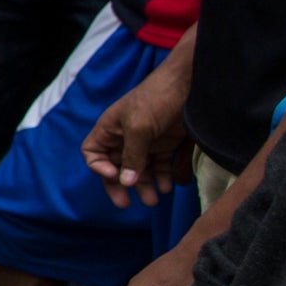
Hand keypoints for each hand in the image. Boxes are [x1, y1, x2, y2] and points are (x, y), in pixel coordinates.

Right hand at [82, 51, 192, 207]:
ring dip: (146, 186)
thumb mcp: (139, 127)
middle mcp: (127, 136)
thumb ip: (132, 156)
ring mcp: (149, 140)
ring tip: (155, 199)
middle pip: (118, 166)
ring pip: (142, 170)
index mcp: (111, 128)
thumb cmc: (158, 98)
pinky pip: (163, 165)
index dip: (99, 168)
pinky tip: (170, 185)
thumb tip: (125, 182)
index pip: (93, 153)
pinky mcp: (170, 142)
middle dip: (123, 185)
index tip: (115, 176)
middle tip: (127, 204)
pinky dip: (165, 177)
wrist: (192, 81)